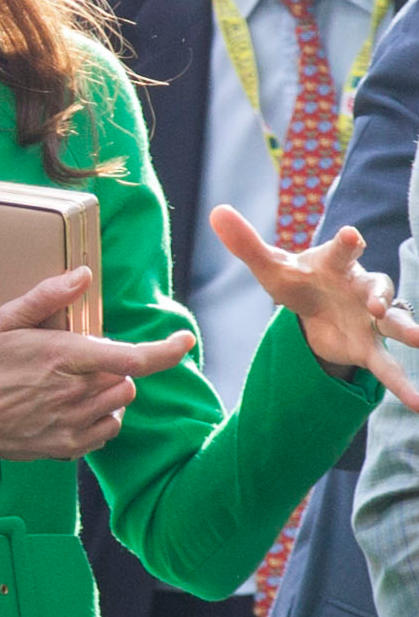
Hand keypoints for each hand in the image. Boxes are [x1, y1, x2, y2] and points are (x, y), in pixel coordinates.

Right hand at [0, 266, 195, 462]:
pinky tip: (73, 407)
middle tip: (80, 361)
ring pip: (120, 403)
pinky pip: (108, 430)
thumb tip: (83, 275)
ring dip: (110, 390)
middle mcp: (73, 392)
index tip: (184, 340)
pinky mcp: (68, 446)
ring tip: (75, 384)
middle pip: (127, 378)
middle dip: (114, 365)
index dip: (164, 350)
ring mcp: (72, 423)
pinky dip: (101, 417)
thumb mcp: (3, 321)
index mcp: (62, 356)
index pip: (130, 357)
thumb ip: (46, 297)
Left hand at [211, 204, 418, 411]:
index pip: (342, 250)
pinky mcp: (369, 347)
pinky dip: (403, 384)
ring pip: (395, 323)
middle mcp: (361, 289)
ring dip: (407, 330)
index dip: (347, 243)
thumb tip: (216, 212)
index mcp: (336, 264)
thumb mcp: (270, 267)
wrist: (314, 308)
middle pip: (376, 288)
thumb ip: (245, 243)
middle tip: (380, 305)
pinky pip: (388, 367)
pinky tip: (418, 404)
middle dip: (380, 295)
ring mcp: (371, 319)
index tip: (351, 235)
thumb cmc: (298, 280)